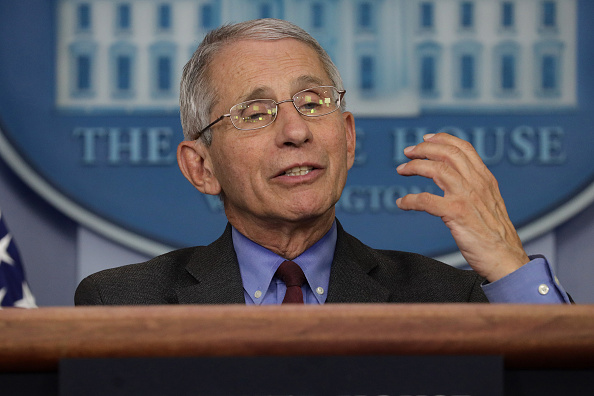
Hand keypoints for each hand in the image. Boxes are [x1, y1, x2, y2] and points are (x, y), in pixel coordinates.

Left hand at [396, 133, 528, 281]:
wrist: (507, 259)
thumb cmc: (497, 236)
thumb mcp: (490, 203)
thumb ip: (476, 188)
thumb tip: (458, 179)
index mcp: (485, 180)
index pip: (464, 149)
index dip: (443, 139)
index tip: (426, 139)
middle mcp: (477, 184)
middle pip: (448, 153)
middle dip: (424, 148)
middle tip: (407, 152)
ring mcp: (467, 197)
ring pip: (437, 170)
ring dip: (415, 166)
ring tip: (402, 170)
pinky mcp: (457, 214)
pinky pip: (426, 200)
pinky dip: (411, 200)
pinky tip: (402, 203)